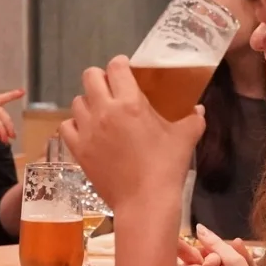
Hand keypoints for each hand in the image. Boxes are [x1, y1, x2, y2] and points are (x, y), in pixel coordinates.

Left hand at [61, 58, 199, 213]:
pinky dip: (74, 124)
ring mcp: (87, 130)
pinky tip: (86, 130)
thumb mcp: (185, 139)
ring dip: (88, 102)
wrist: (144, 201)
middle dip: (100, 77)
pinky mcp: (78, 149)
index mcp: (130, 102)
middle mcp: (104, 111)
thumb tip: (199, 109)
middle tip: (111, 87)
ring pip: (77, 101)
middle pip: (90, 77)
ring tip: (100, 112)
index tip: (125, 68)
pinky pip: (66, 126)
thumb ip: (193, 119)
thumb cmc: (166, 167)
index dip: (120, 64)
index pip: (116, 67)